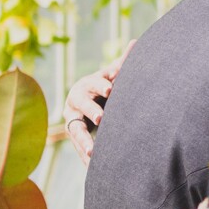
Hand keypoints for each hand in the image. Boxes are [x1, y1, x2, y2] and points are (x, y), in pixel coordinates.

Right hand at [64, 46, 130, 163]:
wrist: (80, 97)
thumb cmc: (101, 86)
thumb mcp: (110, 75)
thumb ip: (122, 63)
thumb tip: (136, 42)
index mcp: (88, 84)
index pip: (95, 83)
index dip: (102, 86)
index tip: (110, 89)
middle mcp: (77, 100)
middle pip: (82, 105)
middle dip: (91, 111)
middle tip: (101, 118)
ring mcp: (72, 118)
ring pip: (76, 129)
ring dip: (84, 140)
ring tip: (92, 152)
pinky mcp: (73, 134)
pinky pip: (78, 146)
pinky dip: (84, 156)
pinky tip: (92, 166)